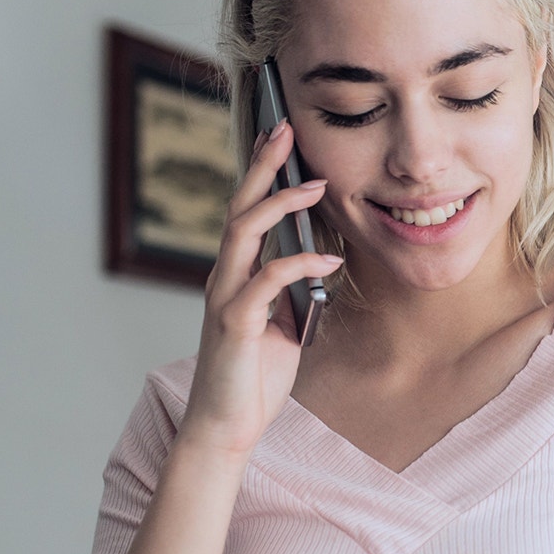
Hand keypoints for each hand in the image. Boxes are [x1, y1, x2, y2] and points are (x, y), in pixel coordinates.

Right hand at [176, 121, 342, 458]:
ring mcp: (225, 297)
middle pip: (239, 207)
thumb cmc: (255, 377)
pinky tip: (329, 258)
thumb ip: (296, 293)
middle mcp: (224, 277)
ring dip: (281, 204)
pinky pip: (267, 280)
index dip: (261, 172)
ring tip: (316, 185)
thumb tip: (324, 264)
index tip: (280, 136)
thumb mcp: (287, 326)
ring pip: (244, 232)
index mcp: (236, 275)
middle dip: (263, 166)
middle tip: (285, 127)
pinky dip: (300, 263)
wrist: (228, 426)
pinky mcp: (234, 323)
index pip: (246, 211)